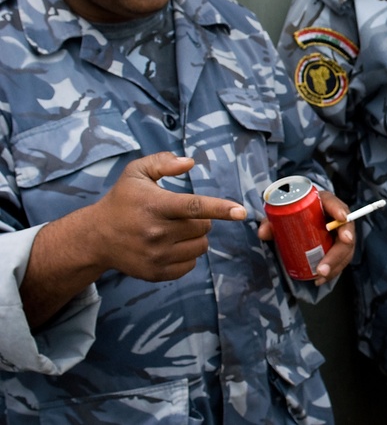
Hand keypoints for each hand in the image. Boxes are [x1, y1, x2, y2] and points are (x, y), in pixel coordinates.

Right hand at [90, 152, 247, 281]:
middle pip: (203, 227)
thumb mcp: (136, 173)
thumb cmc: (122, 200)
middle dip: (199, 219)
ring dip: (196, 237)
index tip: (241, 212)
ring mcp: (156, 256)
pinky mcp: (156, 273)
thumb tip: (189, 162)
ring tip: (174, 230)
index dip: (220, 208)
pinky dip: (187, 254)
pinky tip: (169, 246)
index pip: (194, 206)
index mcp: (155, 205)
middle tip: (178, 216)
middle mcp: (156, 232)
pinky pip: (191, 264)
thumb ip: (163, 162)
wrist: (95, 237)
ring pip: (201, 246)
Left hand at [257, 188, 354, 285]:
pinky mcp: (339, 246)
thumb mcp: (281, 215)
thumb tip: (263, 233)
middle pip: (345, 232)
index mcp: (324, 203)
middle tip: (323, 267)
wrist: (300, 219)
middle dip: (337, 252)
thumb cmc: (293, 214)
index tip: (341, 217)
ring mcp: (340, 233)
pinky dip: (333, 271)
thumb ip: (271, 222)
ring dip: (335, 265)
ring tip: (320, 276)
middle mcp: (336, 217)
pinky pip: (341, 260)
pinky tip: (321, 279)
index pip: (334, 203)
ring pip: (346, 249)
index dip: (339, 210)